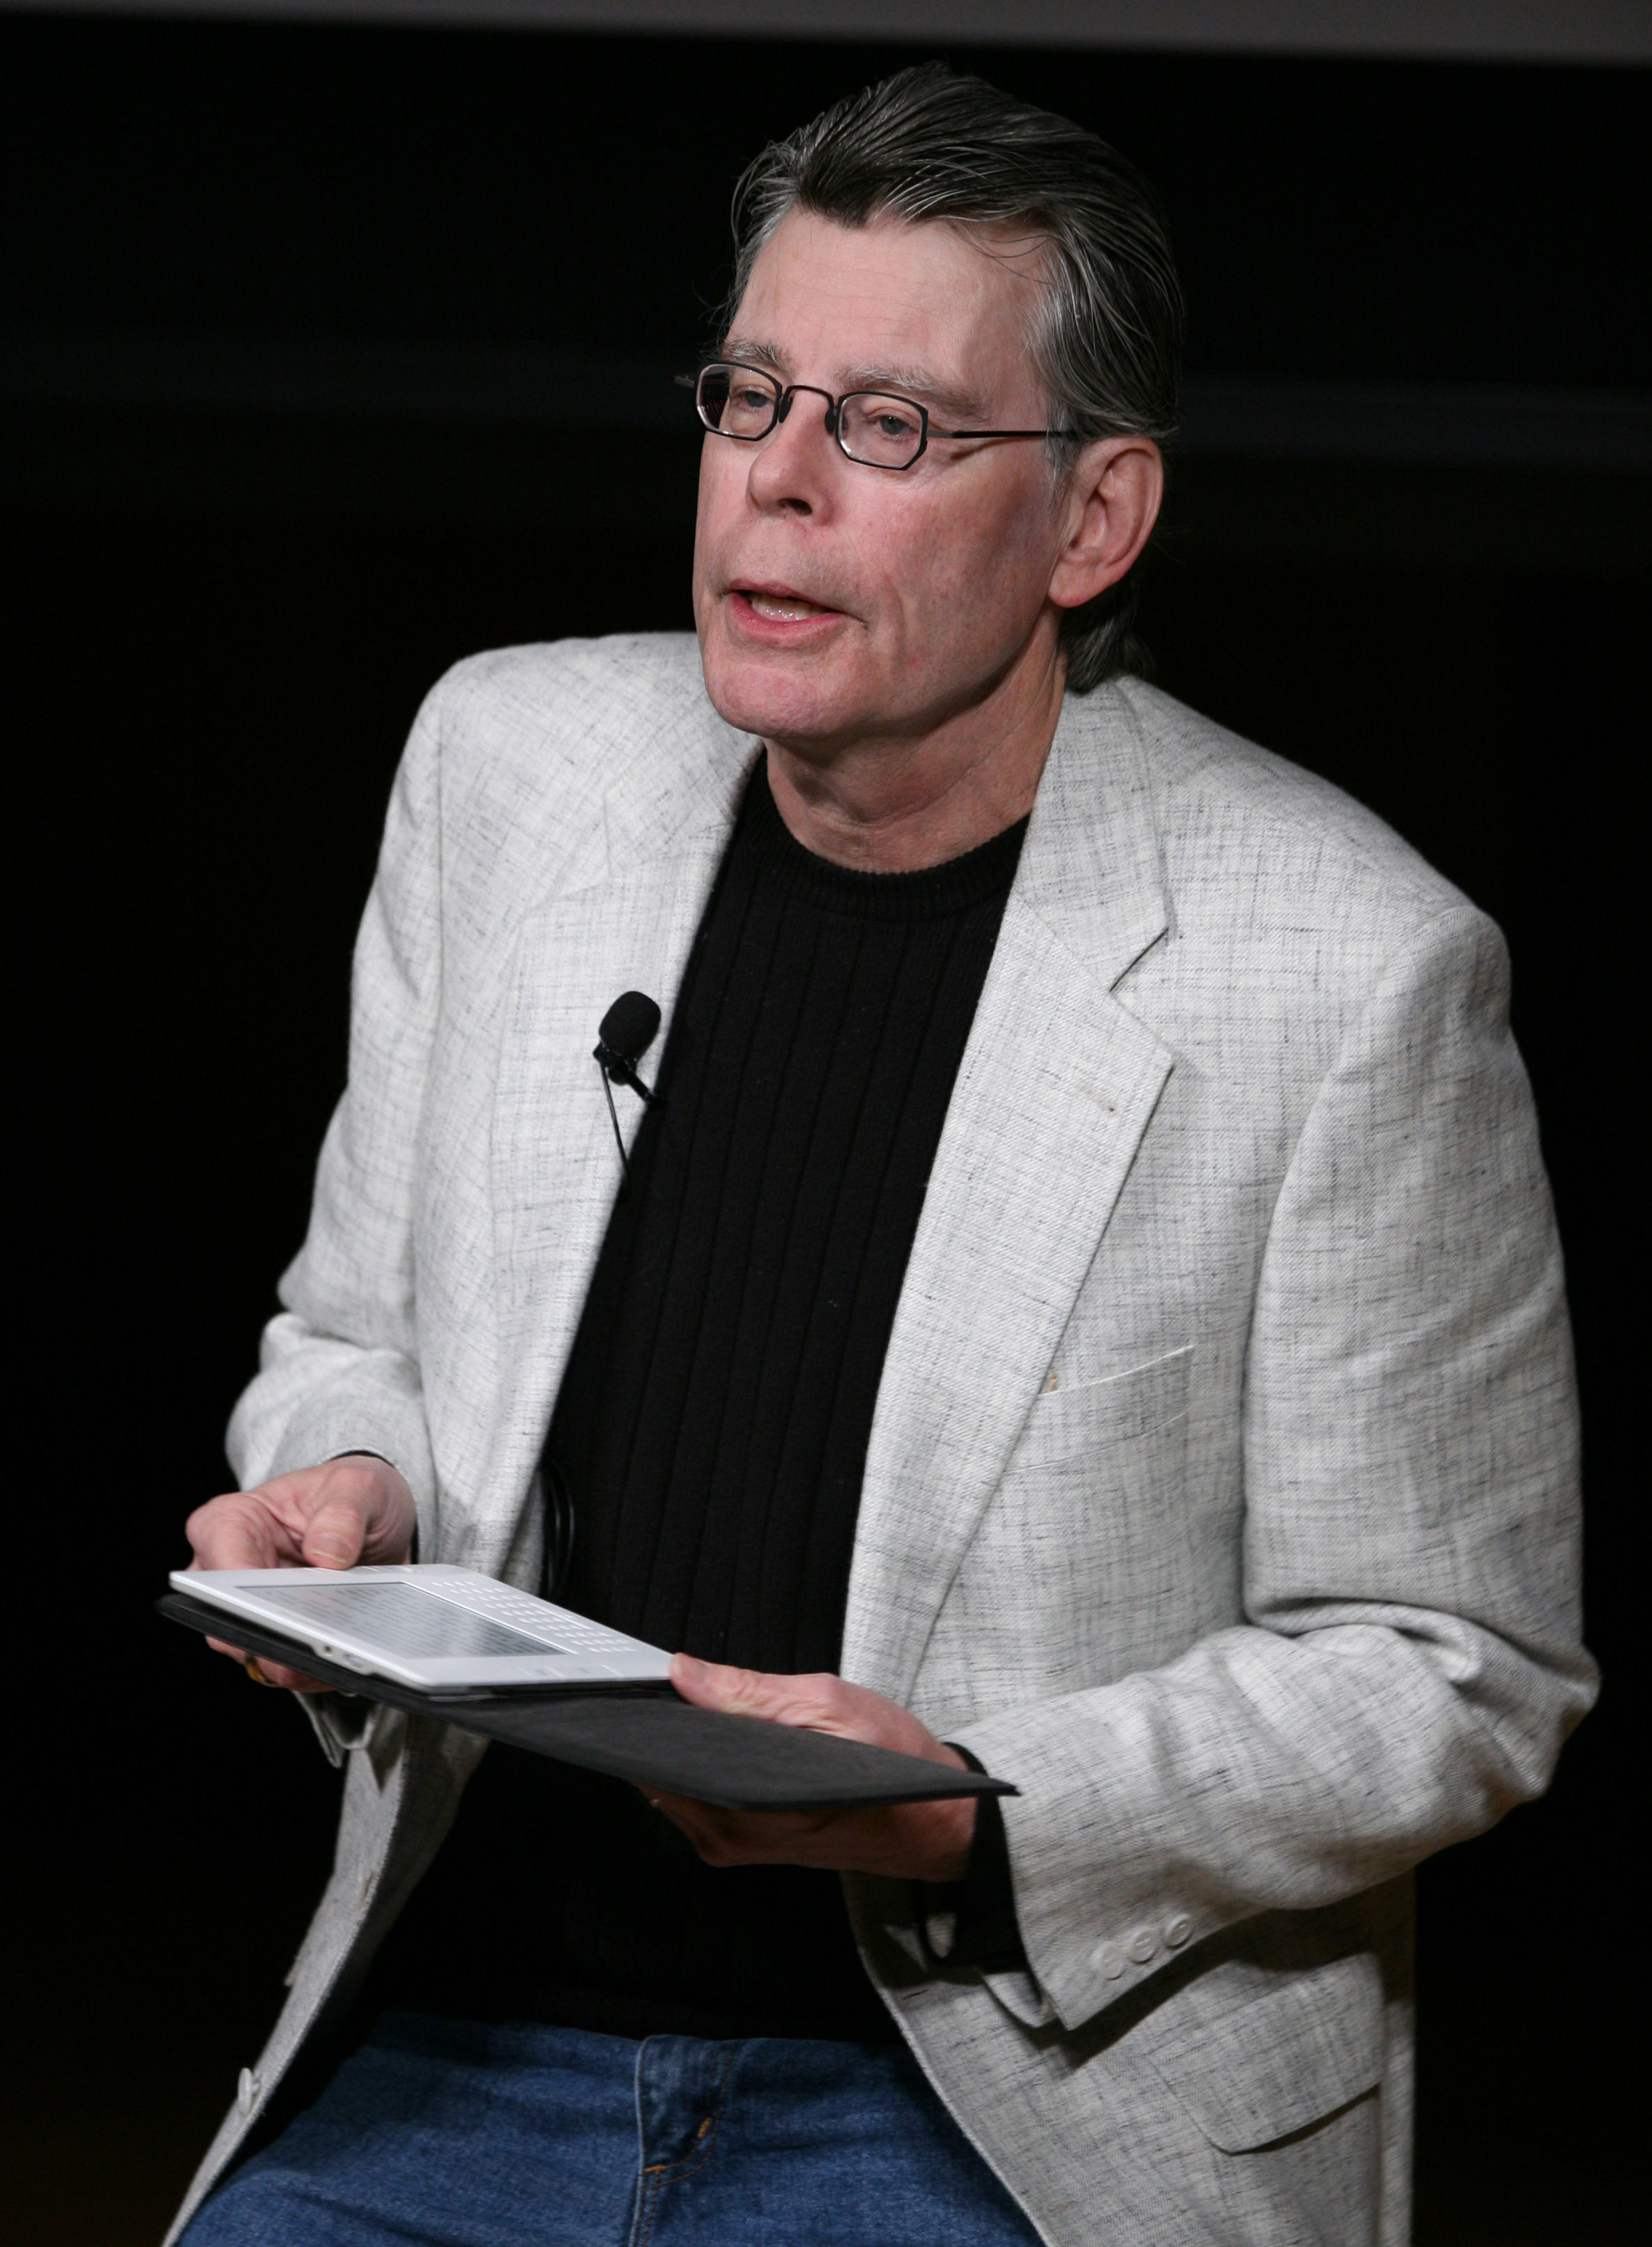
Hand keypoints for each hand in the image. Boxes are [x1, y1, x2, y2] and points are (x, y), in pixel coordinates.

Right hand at [184, 1455, 416, 1691]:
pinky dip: (316, 1670)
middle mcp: (229, 1570)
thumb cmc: (349, 1494)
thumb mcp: (358, 1486)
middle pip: (229, 1623)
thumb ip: (343, 1513)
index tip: (272, 1614)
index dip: (238, 1599)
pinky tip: (347, 1663)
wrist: (373, 1516)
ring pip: (257, 1652)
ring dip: (298, 1660)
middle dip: (271, 1640)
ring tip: (341, 1659)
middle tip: (313, 1651)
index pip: (218, 1570)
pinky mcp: (280, 1635)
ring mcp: (252, 1608)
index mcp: (231, 1522)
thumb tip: (326, 1553)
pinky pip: (288, 1665)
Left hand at [649, 1654, 976, 1881]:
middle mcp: (728, 1837)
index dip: (650, 1712)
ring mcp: (730, 1845)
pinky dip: (702, 1760)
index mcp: (745, 1808)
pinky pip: (697, 1794)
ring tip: (709, 1702)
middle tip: (681, 1678)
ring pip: (676, 1781)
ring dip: (686, 1741)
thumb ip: (749, 1691)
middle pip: (661, 1770)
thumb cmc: (893, 1768)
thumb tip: (684, 1673)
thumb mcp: (829, 1707)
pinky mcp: (739, 1842)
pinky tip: (725, 1735)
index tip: (647, 1676)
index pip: (662, 1757)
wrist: (932, 1821)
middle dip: (666, 1723)